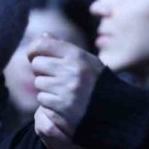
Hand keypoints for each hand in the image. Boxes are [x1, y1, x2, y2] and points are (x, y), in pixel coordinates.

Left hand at [28, 34, 103, 148]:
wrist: (115, 113)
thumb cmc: (99, 84)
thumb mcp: (88, 61)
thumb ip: (64, 48)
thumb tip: (43, 36)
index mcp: (78, 57)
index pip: (43, 44)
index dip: (34, 50)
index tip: (33, 55)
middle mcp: (71, 71)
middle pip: (37, 64)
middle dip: (42, 71)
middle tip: (55, 77)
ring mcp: (66, 90)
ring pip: (39, 83)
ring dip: (47, 88)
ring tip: (64, 92)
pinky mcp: (62, 107)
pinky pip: (43, 101)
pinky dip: (50, 103)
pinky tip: (64, 103)